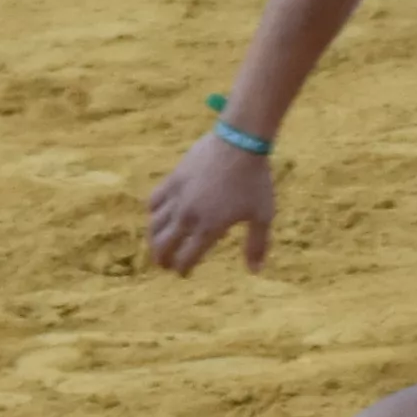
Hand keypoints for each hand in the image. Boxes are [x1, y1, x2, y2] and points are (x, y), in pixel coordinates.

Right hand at [145, 132, 278, 276]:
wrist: (239, 144)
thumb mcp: (263, 214)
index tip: (184, 272)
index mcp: (209, 229)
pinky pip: (153, 203)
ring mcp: (176, 199)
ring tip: (158, 243)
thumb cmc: (255, 181)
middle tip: (164, 263)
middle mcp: (187, 218)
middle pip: (163, 246)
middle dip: (162, 259)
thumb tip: (255, 271)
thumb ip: (257, 244)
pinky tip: (159, 215)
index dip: (183, 269)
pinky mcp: (171, 182)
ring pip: (154, 227)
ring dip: (154, 239)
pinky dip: (154, 213)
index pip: (186, 258)